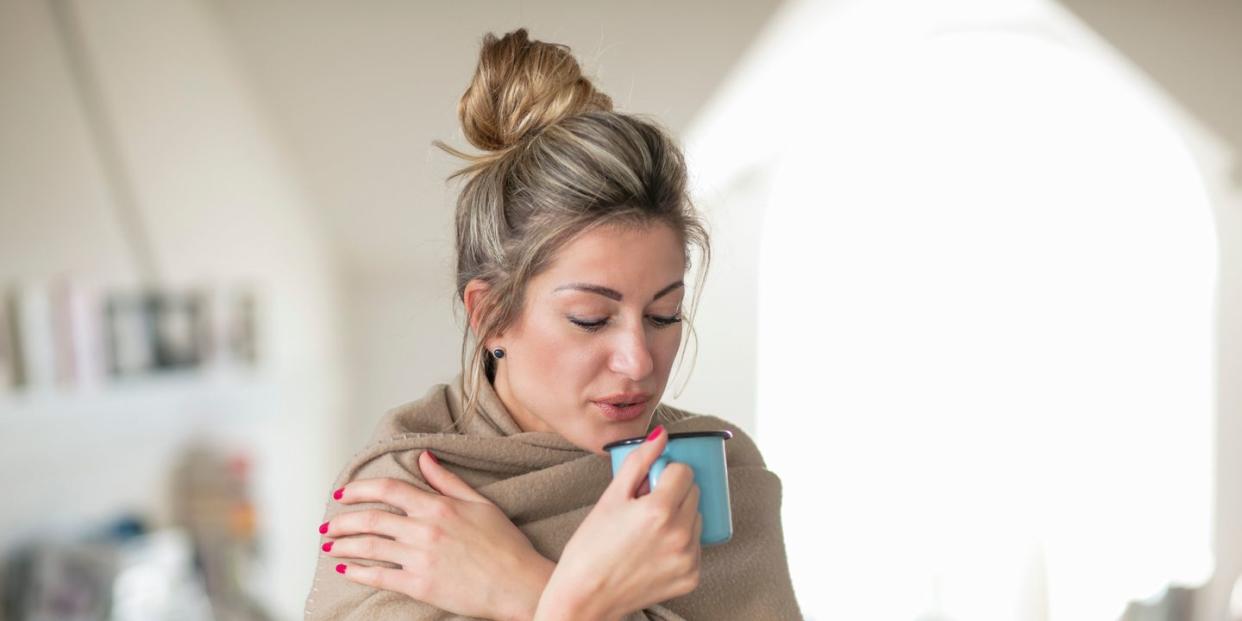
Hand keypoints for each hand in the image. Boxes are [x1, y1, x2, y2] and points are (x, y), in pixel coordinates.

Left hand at [322, 451, 555, 620]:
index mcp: (438, 506)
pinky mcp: (420, 585)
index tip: (343, 493)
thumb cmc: (505, 545)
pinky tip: (344, 570)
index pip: (389, 489)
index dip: (360, 489)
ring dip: (344, 545)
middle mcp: (425, 529)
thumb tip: (424, 458)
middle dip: (343, 521)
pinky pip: (379, 576)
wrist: (518, 584)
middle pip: (371, 519)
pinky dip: (357, 572)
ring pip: (370, 546)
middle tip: (328, 525)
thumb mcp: (480, 504)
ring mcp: (420, 558)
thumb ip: (447, 481)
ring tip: (329, 547)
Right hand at [535, 426, 701, 620]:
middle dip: (673, 493)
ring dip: (679, 516)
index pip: (683, 471)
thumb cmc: (590, 547)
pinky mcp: (691, 577)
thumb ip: (639, 462)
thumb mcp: (610, 498)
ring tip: (648, 531)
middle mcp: (680, 535)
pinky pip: (695, 546)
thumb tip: (662, 435)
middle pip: (693, 493)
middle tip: (644, 507)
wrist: (584, 597)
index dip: (665, 473)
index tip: (648, 483)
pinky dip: (681, 543)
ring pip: (697, 518)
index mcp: (659, 510)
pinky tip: (654, 550)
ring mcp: (688, 559)